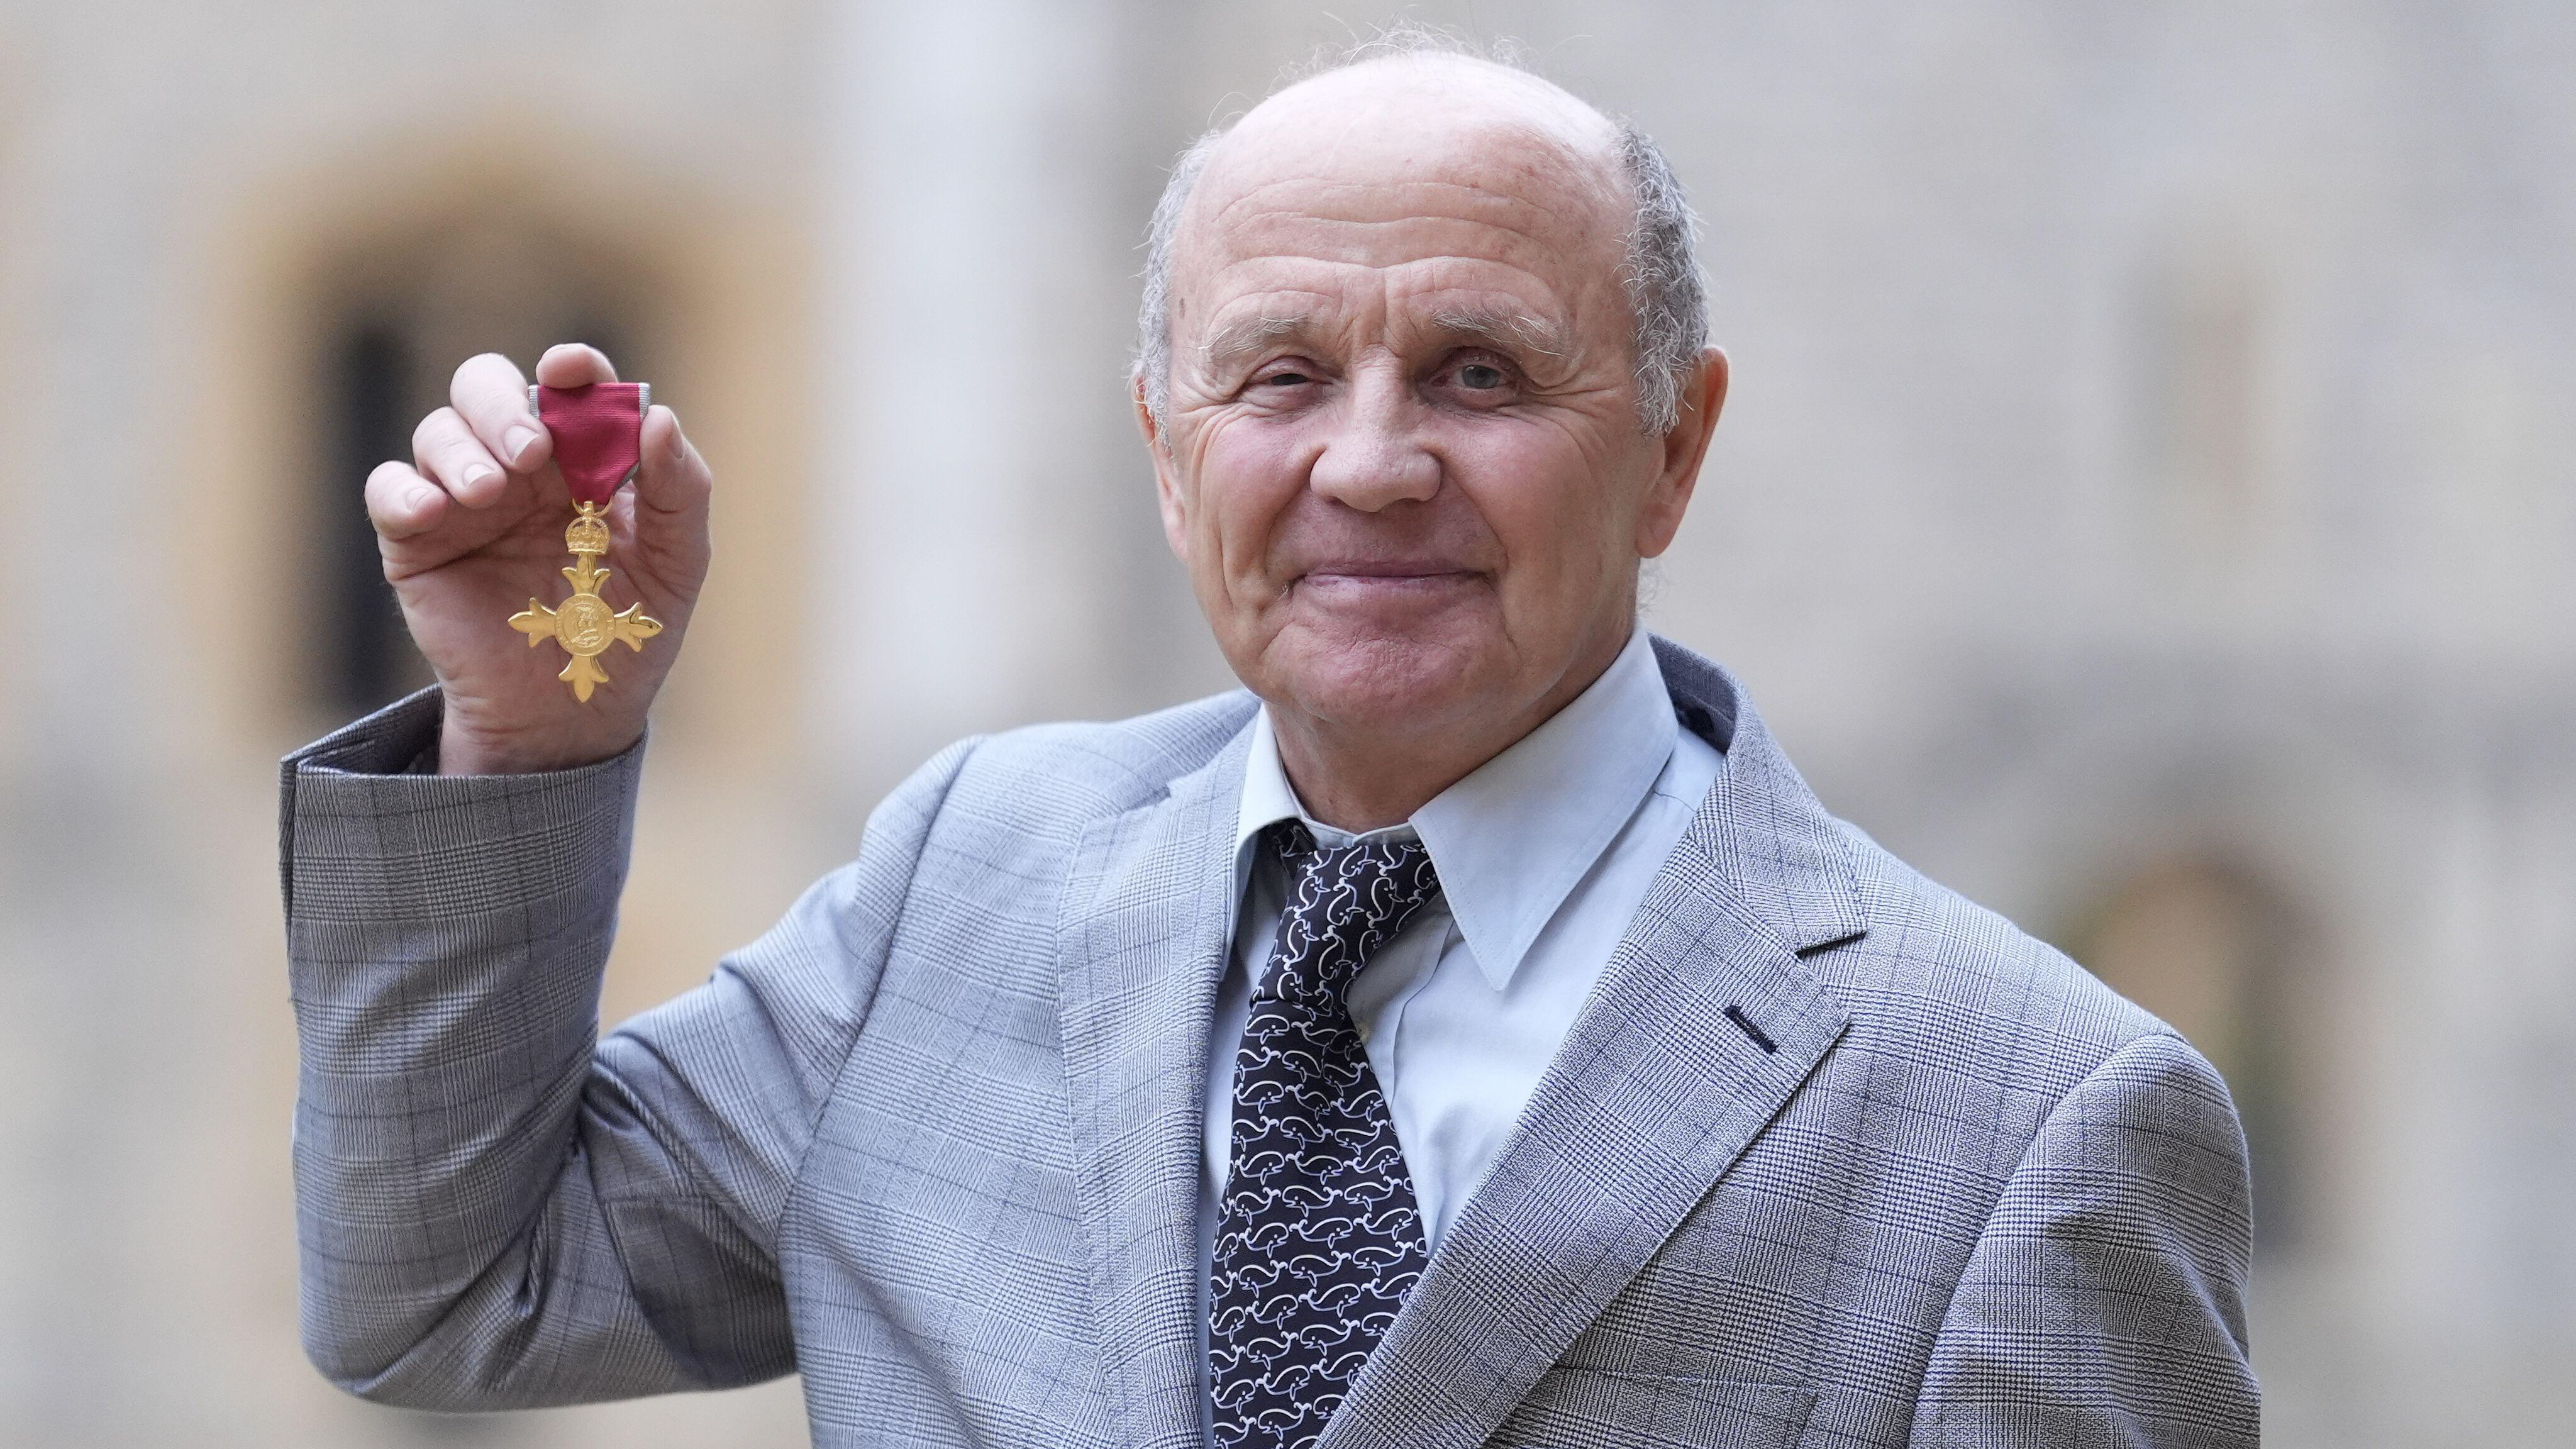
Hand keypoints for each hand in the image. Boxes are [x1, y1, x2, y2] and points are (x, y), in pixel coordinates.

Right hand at [365, 344, 712, 774]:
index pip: (570, 389)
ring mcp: (463, 498)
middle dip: (503, 404)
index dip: (572, 368)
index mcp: (583, 457)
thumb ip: (679, 491)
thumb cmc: (626, 632)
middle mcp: (518, 466)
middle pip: (488, 389)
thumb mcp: (676, 563)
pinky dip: (403, 490)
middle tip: (530, 449)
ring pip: (438, 431)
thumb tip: (658, 417)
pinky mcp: (416, 540)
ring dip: (460, 448)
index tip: (571, 370)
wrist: (569, 713)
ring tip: (489, 492)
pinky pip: (388, 489)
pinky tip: (432, 511)